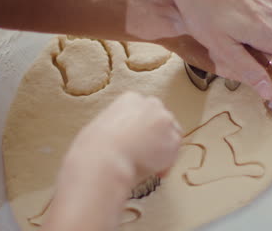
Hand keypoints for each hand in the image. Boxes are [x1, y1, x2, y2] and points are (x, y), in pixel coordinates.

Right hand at [64, 91, 181, 184]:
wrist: (105, 159)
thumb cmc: (95, 147)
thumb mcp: (102, 126)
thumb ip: (118, 126)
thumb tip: (120, 137)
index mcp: (131, 98)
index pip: (144, 109)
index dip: (142, 127)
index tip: (138, 140)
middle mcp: (151, 105)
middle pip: (161, 118)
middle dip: (157, 134)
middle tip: (148, 152)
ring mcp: (165, 121)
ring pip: (172, 133)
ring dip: (164, 147)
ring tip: (151, 165)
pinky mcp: (174, 140)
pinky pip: (175, 152)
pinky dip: (167, 163)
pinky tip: (155, 172)